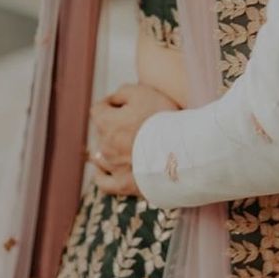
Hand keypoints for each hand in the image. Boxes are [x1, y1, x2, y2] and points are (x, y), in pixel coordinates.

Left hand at [90, 82, 177, 196]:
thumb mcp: (141, 92)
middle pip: (102, 132)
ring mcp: (113, 167)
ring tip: (124, 145)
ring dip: (109, 149)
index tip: (126, 103)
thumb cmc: (161, 118)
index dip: (111, 103)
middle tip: (135, 122)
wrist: (179, 150)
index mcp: (105, 122)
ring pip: (100, 156)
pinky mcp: (123, 185)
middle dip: (114, 125)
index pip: (99, 109)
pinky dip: (102, 175)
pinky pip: (103, 182)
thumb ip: (122, 92)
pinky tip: (105, 169)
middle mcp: (104, 146)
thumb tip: (113, 99)